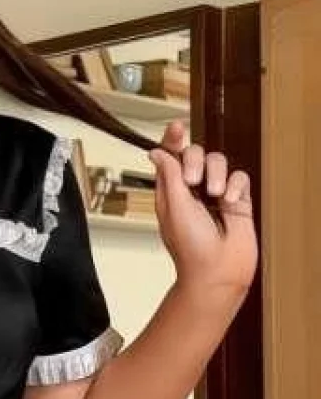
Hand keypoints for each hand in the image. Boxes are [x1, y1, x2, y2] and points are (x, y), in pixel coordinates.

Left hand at [149, 120, 257, 294]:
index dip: (173, 140)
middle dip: (195, 160)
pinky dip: (236, 186)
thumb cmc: (190, 246)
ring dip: (217, 174)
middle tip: (193, 181)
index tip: (177, 127)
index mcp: (170, 191)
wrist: (217, 271)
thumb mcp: (174, 206)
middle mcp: (192, 190)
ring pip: (219, 162)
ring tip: (216, 195)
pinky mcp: (238, 199)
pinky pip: (240, 177)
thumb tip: (157, 151)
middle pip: (195, 154)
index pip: (170, 157)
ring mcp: (216, 194)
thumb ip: (169, 176)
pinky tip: (231, 202)